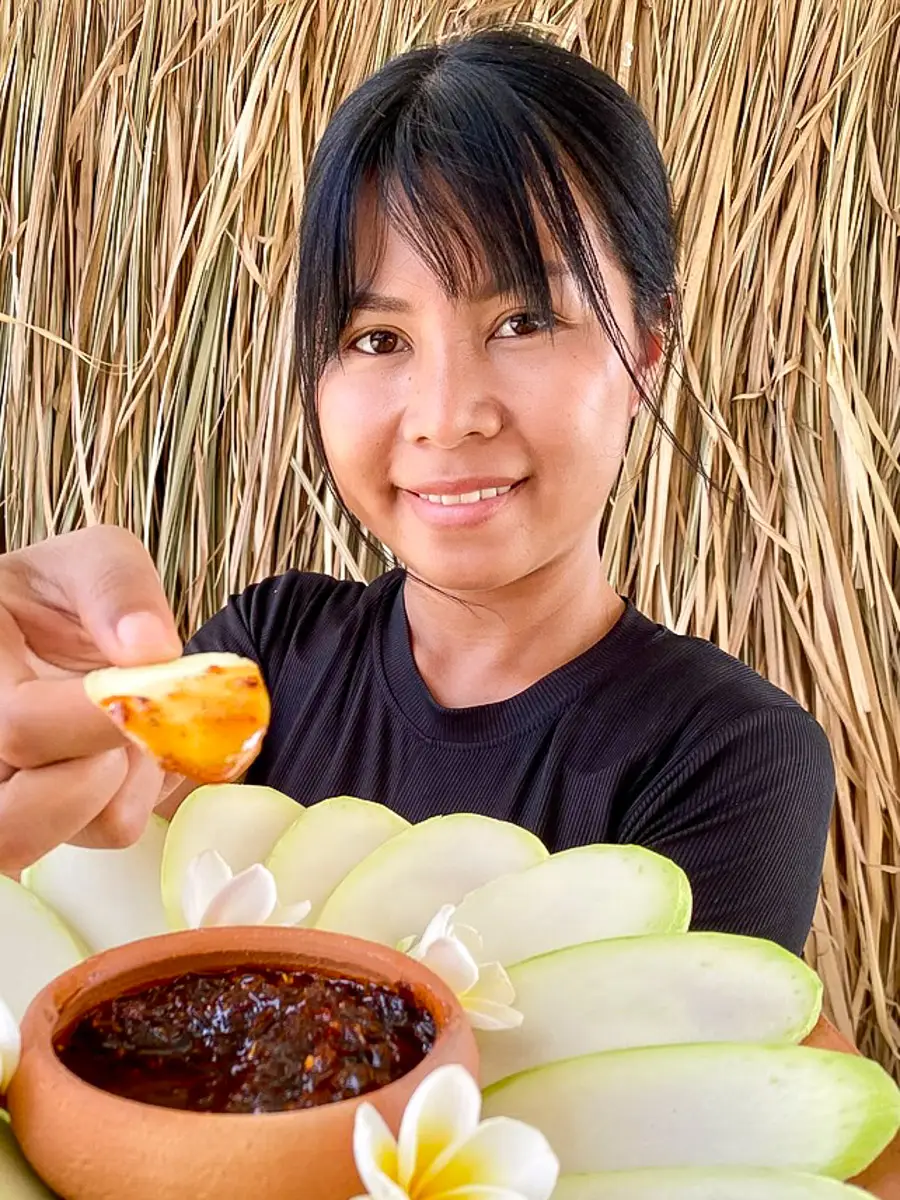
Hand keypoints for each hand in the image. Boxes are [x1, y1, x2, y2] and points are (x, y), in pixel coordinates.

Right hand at [0, 526, 183, 871]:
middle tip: (134, 717)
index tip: (151, 685)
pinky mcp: (57, 818)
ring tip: (128, 722)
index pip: (18, 727)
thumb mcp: (94, 559)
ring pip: (78, 831)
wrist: (75, 626)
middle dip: (104, 770)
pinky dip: (142, 786)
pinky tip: (131, 743)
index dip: (94, 718)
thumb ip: (116, 586)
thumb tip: (150, 648)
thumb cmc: (71, 593)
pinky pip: (116, 825)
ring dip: (129, 777)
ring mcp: (13, 793)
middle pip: (20, 821)